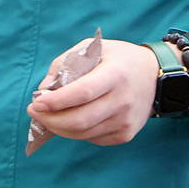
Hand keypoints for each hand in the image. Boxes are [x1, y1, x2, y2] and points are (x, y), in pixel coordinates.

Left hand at [27, 39, 163, 145]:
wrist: (154, 76)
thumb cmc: (118, 59)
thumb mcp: (92, 48)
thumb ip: (65, 64)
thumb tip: (43, 90)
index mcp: (115, 74)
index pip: (82, 93)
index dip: (56, 101)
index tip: (36, 102)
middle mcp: (123, 100)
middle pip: (80, 120)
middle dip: (50, 120)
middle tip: (34, 112)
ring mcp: (125, 121)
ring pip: (83, 134)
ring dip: (58, 128)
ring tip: (47, 117)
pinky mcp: (125, 135)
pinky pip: (92, 139)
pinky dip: (75, 132)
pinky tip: (70, 120)